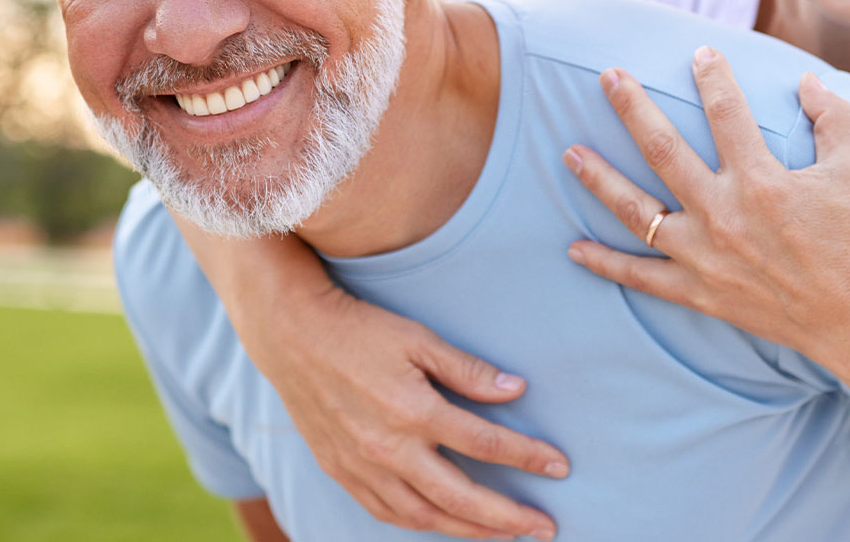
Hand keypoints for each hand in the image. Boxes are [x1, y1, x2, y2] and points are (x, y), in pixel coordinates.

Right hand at [255, 284, 568, 540]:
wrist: (290, 335)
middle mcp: (388, 449)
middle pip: (462, 498)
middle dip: (509, 518)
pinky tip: (442, 524)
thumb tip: (516, 391)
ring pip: (425, 516)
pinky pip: (387, 513)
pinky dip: (421, 524)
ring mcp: (362, 466)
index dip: (528, 457)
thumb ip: (467, 369)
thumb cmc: (359, 329)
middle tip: (546, 528)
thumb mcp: (418, 337)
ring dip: (469, 530)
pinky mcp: (341, 472)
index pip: (485, 444)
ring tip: (503, 535)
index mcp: (413, 410)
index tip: (559, 465)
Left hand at [561, 48, 849, 360]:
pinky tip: (574, 248)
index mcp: (762, 182)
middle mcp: (724, 216)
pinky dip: (605, 264)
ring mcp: (704, 257)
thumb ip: (833, 117)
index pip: (727, 114)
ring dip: (599, 179)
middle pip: (663, 151)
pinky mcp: (698, 292)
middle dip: (632, 108)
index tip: (700, 54)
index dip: (713, 78)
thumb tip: (806, 79)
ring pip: (635, 212)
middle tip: (608, 76)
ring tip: (570, 153)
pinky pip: (641, 278)